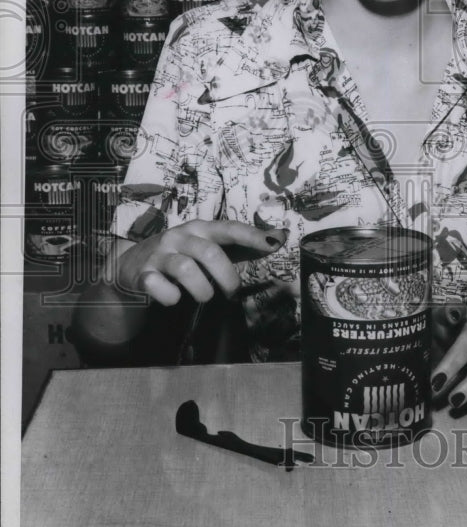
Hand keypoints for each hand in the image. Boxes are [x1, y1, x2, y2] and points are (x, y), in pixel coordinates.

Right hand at [114, 219, 287, 306]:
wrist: (129, 265)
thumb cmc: (179, 255)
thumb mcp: (205, 246)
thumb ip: (237, 247)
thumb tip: (277, 242)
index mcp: (199, 229)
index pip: (229, 228)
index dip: (252, 235)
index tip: (274, 243)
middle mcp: (179, 237)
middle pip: (210, 252)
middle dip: (227, 277)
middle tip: (231, 293)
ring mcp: (159, 254)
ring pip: (186, 269)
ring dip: (202, 290)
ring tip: (204, 297)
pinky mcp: (142, 273)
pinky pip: (157, 286)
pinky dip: (170, 297)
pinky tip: (174, 298)